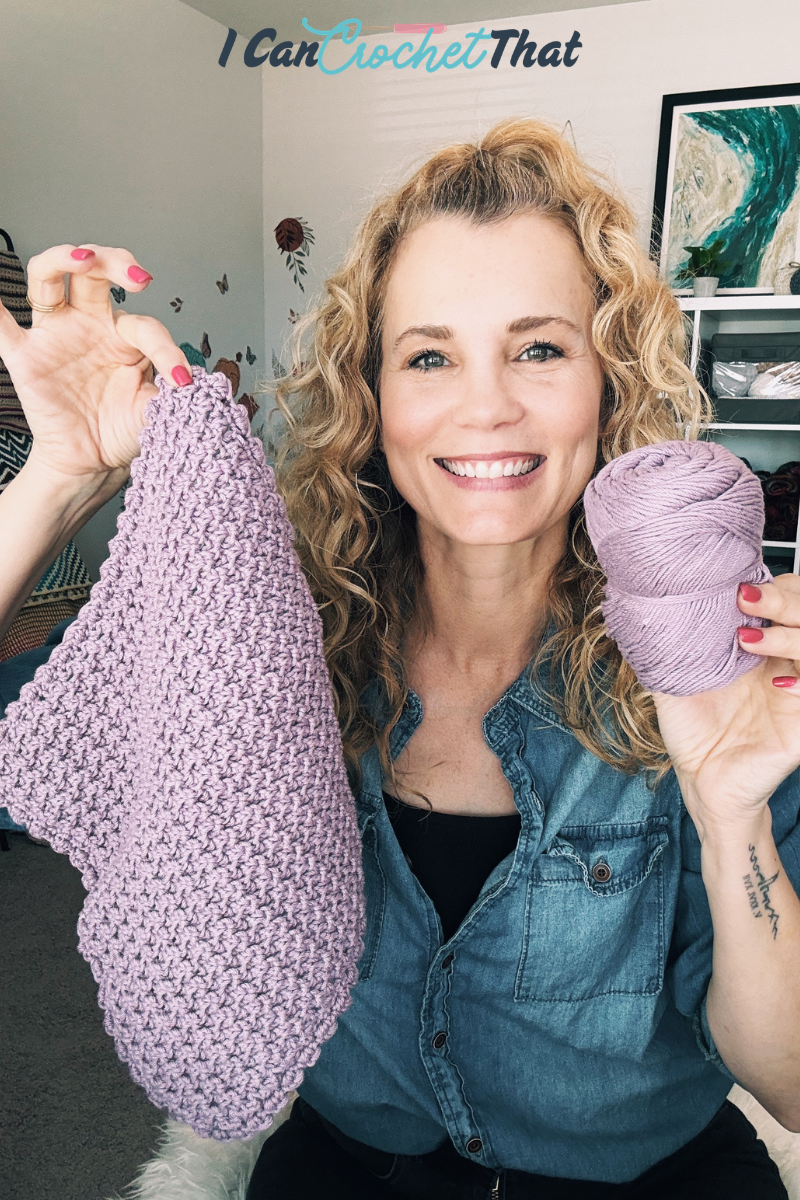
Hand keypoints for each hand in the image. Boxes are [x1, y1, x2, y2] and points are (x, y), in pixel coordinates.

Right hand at [0, 243, 191, 487]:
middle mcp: (90, 324)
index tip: (180, 379)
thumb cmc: (124, 430)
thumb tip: (188, 382)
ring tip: (84, 258)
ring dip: (64, 259)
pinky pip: (3, 328)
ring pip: (49, 278)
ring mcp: (56, 334)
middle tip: (139, 278)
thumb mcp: (155, 411)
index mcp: (125, 335)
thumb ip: (170, 393)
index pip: (146, 326)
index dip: (166, 349)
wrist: (93, 462)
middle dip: (117, 263)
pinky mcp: (26, 356)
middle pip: (96, 274)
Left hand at [651, 575, 799, 835]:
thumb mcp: (675, 678)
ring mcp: (797, 692)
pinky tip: (778, 683)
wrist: (702, 781)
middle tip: (747, 600)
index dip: (773, 587)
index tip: (737, 588)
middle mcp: (786, 663)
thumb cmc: (693, 730)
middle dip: (783, 599)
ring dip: (788, 634)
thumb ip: (670, 643)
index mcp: (763, 647)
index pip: (788, 600)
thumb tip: (645, 605)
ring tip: (747, 640)